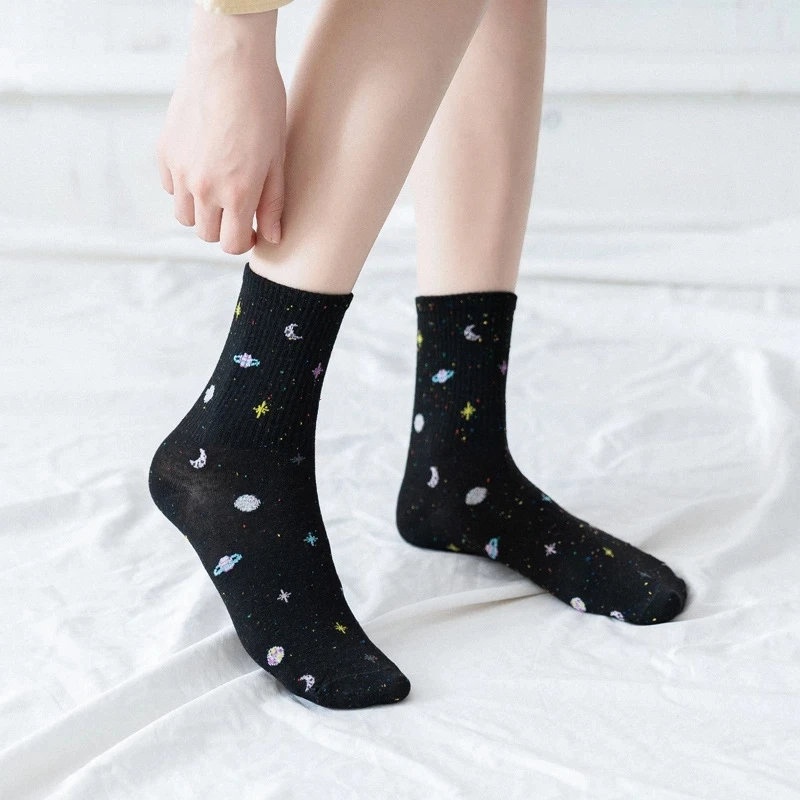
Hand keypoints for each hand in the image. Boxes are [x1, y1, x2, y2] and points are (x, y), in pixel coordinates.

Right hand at [157, 8, 285, 253]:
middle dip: (223, 228)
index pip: (230, 244)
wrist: (230, 60)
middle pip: (206, 234)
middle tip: (237, 210)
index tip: (250, 230)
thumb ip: (272, 203)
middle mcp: (202, 187)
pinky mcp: (164, 151)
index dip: (242, 242)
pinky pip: (169, 187)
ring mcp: (180, 170)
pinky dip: (183, 187)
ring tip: (218, 190)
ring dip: (201, 211)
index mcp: (236, 193)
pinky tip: (202, 167)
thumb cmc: (262, 104)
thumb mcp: (276, 159)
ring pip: (184, 215)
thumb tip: (271, 237)